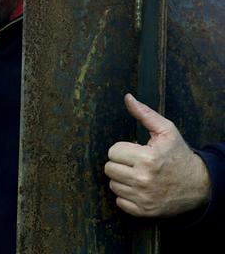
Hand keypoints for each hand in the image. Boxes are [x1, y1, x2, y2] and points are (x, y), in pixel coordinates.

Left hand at [104, 94, 210, 217]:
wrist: (198, 184)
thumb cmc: (178, 154)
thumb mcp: (166, 130)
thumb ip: (144, 113)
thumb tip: (128, 97)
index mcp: (147, 158)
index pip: (113, 152)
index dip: (122, 149)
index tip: (134, 149)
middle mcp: (143, 179)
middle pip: (109, 168)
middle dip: (119, 163)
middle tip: (134, 162)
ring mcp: (143, 198)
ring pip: (112, 185)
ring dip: (121, 178)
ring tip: (136, 173)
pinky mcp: (144, 211)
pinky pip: (119, 202)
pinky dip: (126, 195)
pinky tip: (138, 187)